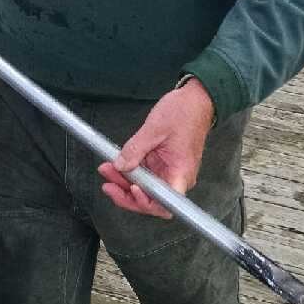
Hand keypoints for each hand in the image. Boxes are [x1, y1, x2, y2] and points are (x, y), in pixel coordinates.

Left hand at [97, 79, 214, 219]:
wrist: (196, 99)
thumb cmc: (184, 112)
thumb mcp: (154, 129)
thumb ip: (135, 149)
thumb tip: (120, 166)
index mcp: (180, 173)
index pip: (164, 204)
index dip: (146, 203)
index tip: (132, 189)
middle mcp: (176, 177)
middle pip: (151, 199)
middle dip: (127, 194)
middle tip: (107, 183)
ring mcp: (169, 171)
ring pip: (145, 188)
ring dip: (124, 183)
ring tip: (106, 170)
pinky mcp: (162, 164)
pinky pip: (145, 175)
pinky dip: (130, 172)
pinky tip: (115, 166)